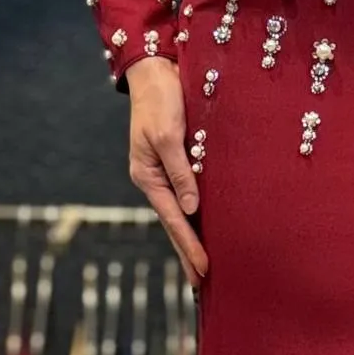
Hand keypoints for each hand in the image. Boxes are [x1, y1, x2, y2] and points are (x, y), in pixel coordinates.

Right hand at [125, 56, 207, 285]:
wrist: (156, 70)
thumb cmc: (161, 100)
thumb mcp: (169, 135)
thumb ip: (181, 172)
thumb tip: (192, 210)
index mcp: (147, 176)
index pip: (173, 220)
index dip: (189, 247)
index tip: (203, 272)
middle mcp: (155, 178)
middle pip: (174, 223)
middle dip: (187, 253)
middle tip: (201, 284)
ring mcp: (165, 171)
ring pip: (181, 212)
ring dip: (191, 237)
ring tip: (203, 265)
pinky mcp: (177, 160)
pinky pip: (187, 193)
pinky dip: (196, 214)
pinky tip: (206, 226)